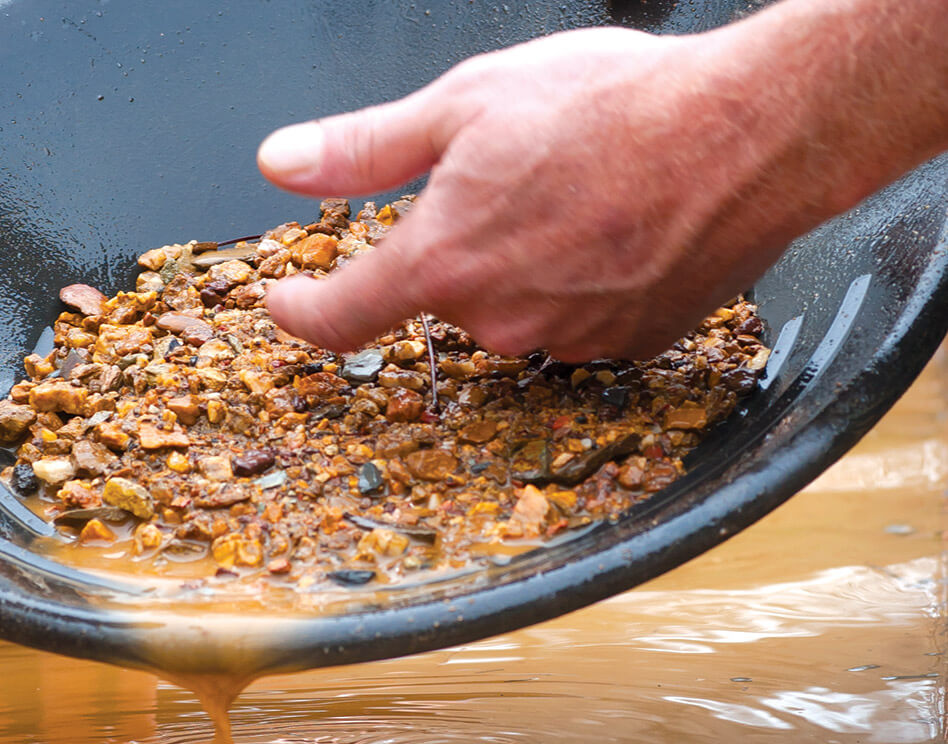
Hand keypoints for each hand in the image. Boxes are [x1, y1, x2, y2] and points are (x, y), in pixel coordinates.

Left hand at [257, 23, 848, 359]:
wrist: (753, 131)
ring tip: (578, 193)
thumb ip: (362, 149)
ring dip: (521, 262)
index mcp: (444, 260)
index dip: (302, 310)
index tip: (286, 302)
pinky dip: (576, 283)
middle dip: (456, 243)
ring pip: (510, 307)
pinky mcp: (625, 348)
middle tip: (512, 177)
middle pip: (441, 294)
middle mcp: (499, 318)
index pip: (341, 315)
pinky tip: (615, 229)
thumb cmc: (615, 105)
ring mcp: (566, 341)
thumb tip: (281, 163)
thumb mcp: (465, 103)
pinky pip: (573, 320)